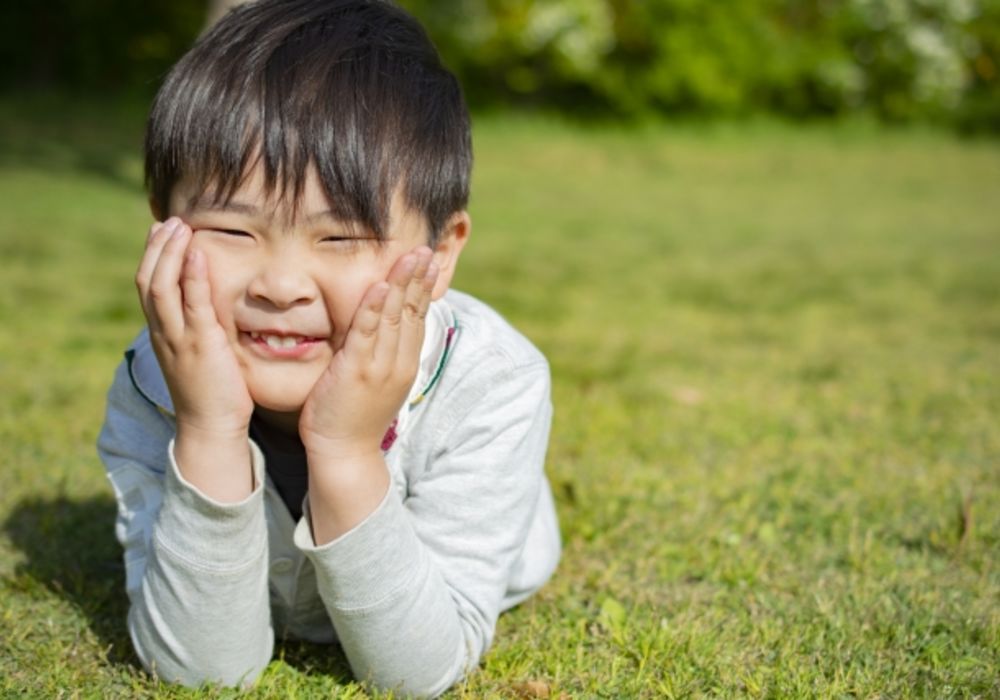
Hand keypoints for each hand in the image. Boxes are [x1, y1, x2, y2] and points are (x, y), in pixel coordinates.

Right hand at [135, 217, 253, 440]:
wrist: (211, 428)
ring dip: (170, 253)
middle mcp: (164, 333)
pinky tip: (198, 254)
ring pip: (161, 287)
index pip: (148, 287)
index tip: (162, 231)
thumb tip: (207, 310)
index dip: (153, 257)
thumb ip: (199, 330)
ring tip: (181, 227)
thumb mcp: (200, 355)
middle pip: (147, 281)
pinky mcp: (201, 345)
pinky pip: (192, 305)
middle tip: (170, 221)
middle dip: (157, 248)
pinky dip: (192, 276)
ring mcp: (178, 339)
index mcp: (162, 335)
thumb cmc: (213, 393)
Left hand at [299, 246, 438, 461]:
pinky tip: (380, 286)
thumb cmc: (353, 416)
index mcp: (405, 364)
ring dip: (403, 283)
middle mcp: (398, 362)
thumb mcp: (376, 381)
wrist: (343, 452)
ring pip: (395, 317)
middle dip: (419, 278)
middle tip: (426, 249)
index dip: (424, 288)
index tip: (428, 261)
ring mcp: (379, 366)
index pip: (418, 317)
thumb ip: (380, 353)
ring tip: (410, 256)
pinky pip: (367, 333)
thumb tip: (381, 330)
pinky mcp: (356, 371)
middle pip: (413, 312)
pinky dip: (374, 308)